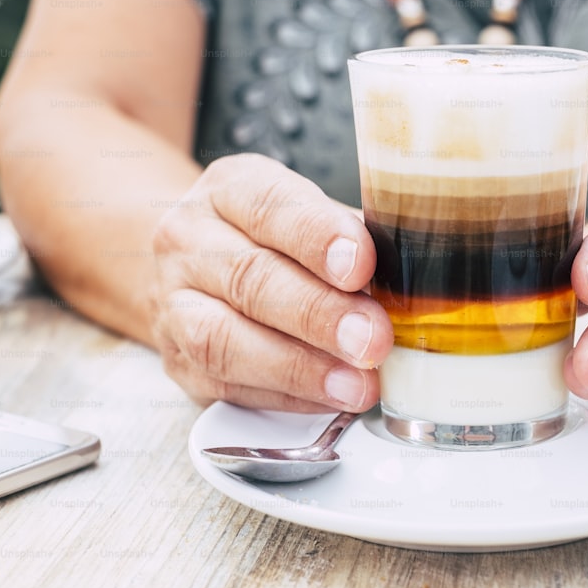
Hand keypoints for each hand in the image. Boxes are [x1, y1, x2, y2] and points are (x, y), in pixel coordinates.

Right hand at [149, 154, 392, 411]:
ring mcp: (173, 303)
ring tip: (357, 384)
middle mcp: (191, 241)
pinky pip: (226, 385)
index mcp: (231, 189)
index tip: (360, 264)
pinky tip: (329, 398)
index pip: (270, 206)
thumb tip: (414, 278)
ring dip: (300, 367)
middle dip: (319, 314)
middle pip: (250, 278)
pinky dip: (285, 396)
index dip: (318, 237)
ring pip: (224, 339)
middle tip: (373, 339)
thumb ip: (354, 239)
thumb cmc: (273, 239)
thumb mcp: (311, 213)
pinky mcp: (177, 361)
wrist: (196, 265)